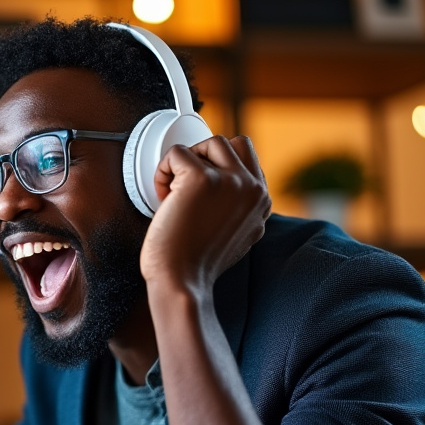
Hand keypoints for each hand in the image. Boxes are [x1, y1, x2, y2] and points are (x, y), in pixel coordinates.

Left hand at [140, 135, 270, 293]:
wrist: (182, 282)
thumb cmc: (197, 264)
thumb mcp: (235, 234)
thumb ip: (239, 207)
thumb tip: (225, 184)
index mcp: (262, 201)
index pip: (247, 158)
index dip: (217, 170)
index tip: (199, 197)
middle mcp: (253, 188)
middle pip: (232, 144)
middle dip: (204, 159)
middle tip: (186, 187)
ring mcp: (230, 182)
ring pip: (209, 142)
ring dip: (185, 162)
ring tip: (174, 191)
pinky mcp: (202, 180)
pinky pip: (177, 153)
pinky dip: (162, 171)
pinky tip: (162, 197)